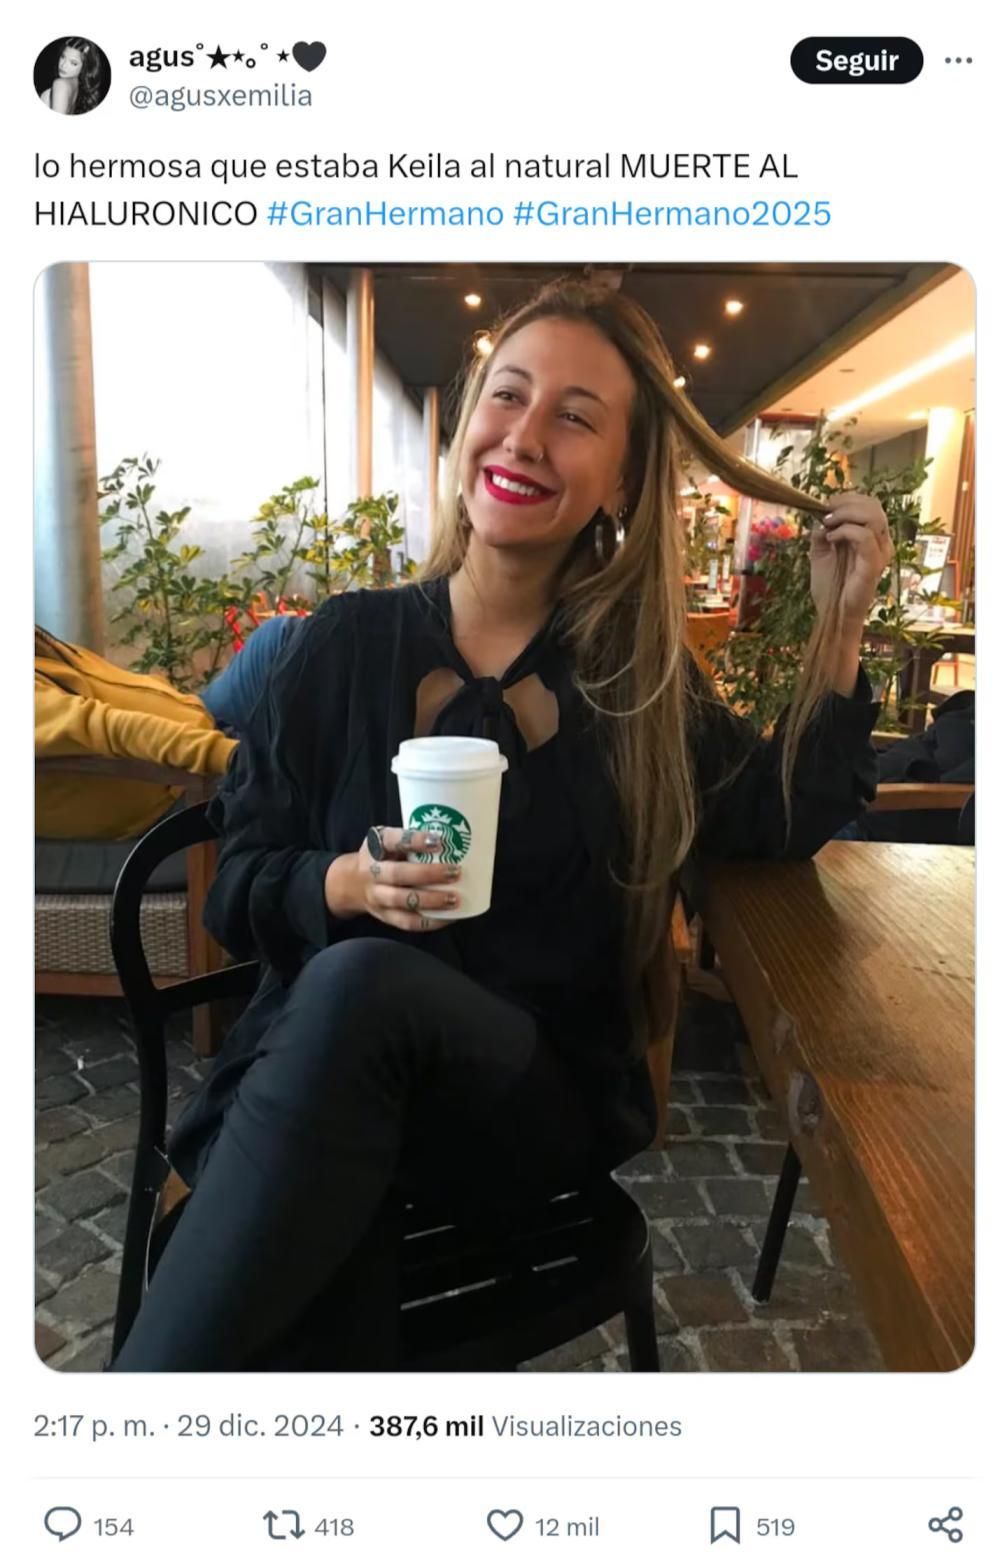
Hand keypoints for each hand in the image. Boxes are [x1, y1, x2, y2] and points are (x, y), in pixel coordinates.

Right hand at [323, 826, 460, 932]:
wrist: (352, 883)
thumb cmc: (383, 857)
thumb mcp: (389, 841)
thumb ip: (412, 841)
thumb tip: (456, 841)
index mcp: (376, 846)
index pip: (393, 840)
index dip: (415, 840)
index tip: (438, 841)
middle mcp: (373, 871)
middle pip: (398, 874)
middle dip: (428, 874)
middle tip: (454, 872)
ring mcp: (377, 896)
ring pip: (402, 900)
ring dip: (430, 901)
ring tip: (454, 899)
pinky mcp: (384, 916)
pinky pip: (406, 922)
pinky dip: (429, 922)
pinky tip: (449, 918)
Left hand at [810, 492, 893, 625]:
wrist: (833, 614)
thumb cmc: (831, 586)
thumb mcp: (821, 553)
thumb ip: (821, 533)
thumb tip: (819, 517)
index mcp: (872, 537)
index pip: (870, 505)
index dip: (848, 498)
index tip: (826, 504)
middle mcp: (881, 543)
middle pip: (874, 506)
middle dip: (847, 503)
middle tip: (826, 512)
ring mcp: (880, 554)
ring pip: (874, 517)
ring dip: (847, 514)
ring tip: (828, 523)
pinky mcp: (873, 565)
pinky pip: (866, 537)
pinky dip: (846, 531)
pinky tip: (830, 538)